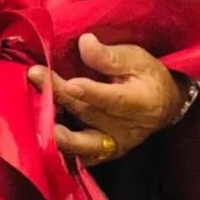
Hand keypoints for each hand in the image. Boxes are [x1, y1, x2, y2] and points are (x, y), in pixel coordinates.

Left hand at [28, 33, 182, 165]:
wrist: (164, 106)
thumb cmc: (147, 76)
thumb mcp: (136, 58)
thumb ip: (110, 55)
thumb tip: (85, 43)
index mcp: (141, 102)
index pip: (114, 99)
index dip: (92, 93)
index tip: (71, 85)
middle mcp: (127, 129)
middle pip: (89, 113)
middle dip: (59, 96)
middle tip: (35, 75)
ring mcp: (114, 145)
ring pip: (81, 140)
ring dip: (57, 131)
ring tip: (36, 121)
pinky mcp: (102, 153)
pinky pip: (80, 156)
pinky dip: (61, 151)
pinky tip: (40, 139)